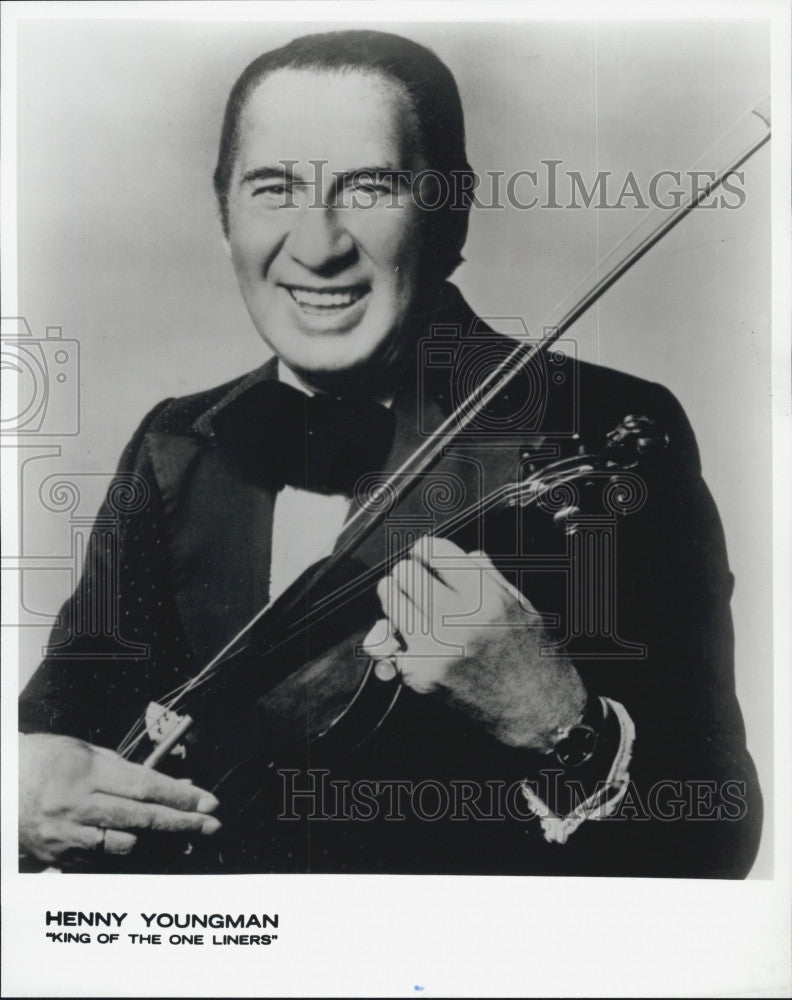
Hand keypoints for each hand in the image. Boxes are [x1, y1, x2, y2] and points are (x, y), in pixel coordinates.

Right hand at [19, 733, 220, 864]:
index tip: (207, 801)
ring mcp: (67, 834)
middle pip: (141, 818)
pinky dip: (133, 858)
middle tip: (212, 824)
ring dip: (163, 845)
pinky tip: (155, 852)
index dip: (180, 795)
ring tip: (189, 840)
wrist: (1, 786)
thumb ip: (124, 769)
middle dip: (182, 822)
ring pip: (127, 846)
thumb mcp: (85, 751)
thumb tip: (167, 783)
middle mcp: (77, 804)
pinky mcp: (60, 856)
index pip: (144, 786)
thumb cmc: (46, 760)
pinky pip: (105, 862)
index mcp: (85, 771)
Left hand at [364, 536, 586, 750]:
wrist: (536, 711)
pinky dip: (392, 635)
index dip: (427, 548)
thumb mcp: (521, 605)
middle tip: (415, 576)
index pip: (436, 553)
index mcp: (487, 599)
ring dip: (394, 596)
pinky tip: (404, 632)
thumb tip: (464, 553)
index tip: (426, 552)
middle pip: (407, 574)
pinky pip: (388, 643)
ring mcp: (437, 651)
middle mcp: (460, 623)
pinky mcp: (422, 675)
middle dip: (409, 571)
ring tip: (401, 596)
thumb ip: (489, 575)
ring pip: (391, 603)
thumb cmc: (533, 657)